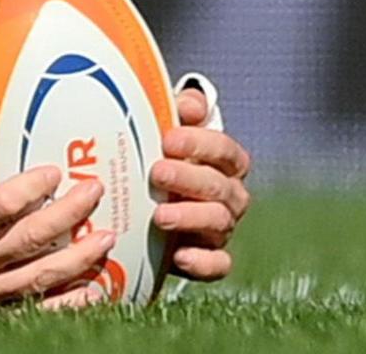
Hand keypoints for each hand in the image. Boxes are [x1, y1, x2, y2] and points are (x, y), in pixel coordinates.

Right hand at [0, 101, 115, 303]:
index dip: (32, 190)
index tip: (55, 172)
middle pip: (30, 241)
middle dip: (69, 217)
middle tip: (95, 193)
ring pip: (39, 278)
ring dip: (77, 259)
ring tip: (106, 238)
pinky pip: (33, 310)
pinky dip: (65, 302)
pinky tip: (91, 290)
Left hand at [152, 73, 249, 282]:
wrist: (138, 209)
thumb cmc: (154, 159)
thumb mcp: (161, 131)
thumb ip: (177, 111)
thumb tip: (189, 101)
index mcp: (222, 163)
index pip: (226, 151)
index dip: (201, 144)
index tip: (168, 139)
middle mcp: (228, 195)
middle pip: (221, 186)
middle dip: (190, 179)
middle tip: (157, 173)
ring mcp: (219, 227)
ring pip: (220, 222)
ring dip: (191, 217)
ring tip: (159, 215)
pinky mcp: (208, 257)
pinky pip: (218, 264)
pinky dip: (204, 262)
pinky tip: (181, 255)